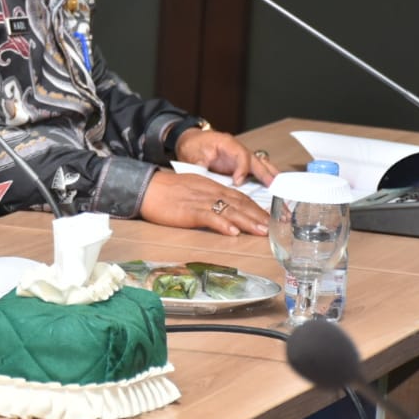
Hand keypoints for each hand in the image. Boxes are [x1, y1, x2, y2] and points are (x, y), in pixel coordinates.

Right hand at [139, 170, 269, 236]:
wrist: (145, 187)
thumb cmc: (164, 190)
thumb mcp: (191, 189)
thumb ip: (207, 196)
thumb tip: (221, 209)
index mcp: (210, 186)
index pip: (238, 196)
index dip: (255, 207)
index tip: (267, 217)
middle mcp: (209, 192)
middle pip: (239, 203)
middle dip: (258, 216)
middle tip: (273, 227)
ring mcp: (200, 201)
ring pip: (229, 210)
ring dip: (248, 221)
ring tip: (261, 231)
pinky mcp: (189, 211)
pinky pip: (209, 217)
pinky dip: (223, 225)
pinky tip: (233, 232)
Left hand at [175, 129, 278, 185]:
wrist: (190, 140)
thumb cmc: (193, 144)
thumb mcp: (192, 153)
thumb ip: (199, 164)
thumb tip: (203, 173)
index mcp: (227, 143)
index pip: (241, 155)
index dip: (242, 169)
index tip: (238, 181)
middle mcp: (237, 149)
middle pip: (256, 160)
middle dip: (265, 173)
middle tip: (273, 186)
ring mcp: (240, 156)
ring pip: (260, 164)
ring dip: (270, 174)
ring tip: (279, 187)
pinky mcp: (240, 164)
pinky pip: (256, 169)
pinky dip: (265, 175)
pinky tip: (272, 185)